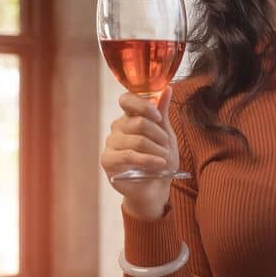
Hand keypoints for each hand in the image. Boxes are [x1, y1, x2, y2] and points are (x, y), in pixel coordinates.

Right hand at [100, 90, 178, 221]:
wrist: (155, 187)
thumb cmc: (160, 159)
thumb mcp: (166, 134)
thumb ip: (163, 113)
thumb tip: (167, 89)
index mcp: (129, 117)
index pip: (126, 99)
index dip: (143, 105)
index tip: (158, 117)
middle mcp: (117, 128)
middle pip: (138, 122)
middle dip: (158, 135)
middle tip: (167, 146)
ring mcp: (110, 143)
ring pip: (136, 140)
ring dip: (157, 150)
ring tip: (165, 159)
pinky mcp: (107, 160)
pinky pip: (128, 155)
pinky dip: (148, 160)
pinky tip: (159, 164)